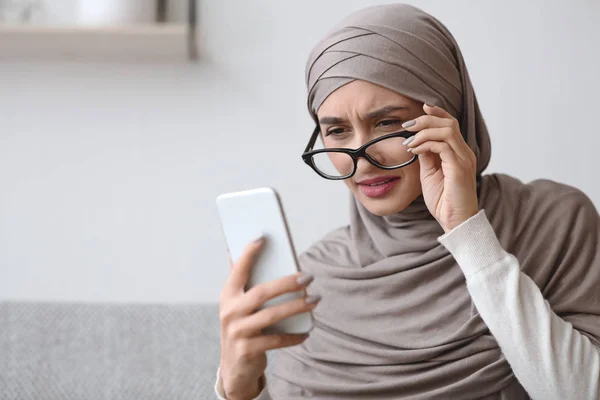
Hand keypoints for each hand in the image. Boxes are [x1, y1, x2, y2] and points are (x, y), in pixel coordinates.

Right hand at [218, 238, 318, 399]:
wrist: (234, 369)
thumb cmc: (243, 328)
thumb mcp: (239, 306)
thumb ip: (246, 284)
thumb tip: (256, 252)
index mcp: (227, 296)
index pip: (237, 270)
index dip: (248, 254)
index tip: (262, 238)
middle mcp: (230, 312)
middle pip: (262, 293)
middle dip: (287, 283)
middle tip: (308, 277)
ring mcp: (237, 332)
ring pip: (272, 315)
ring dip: (297, 307)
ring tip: (315, 300)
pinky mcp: (247, 350)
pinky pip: (276, 340)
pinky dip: (294, 336)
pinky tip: (307, 332)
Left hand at [403, 104, 478, 232]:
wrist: (455, 221)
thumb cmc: (443, 200)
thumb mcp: (430, 173)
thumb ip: (427, 156)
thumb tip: (416, 141)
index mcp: (459, 153)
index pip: (450, 125)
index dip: (436, 114)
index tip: (419, 109)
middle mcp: (465, 153)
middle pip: (449, 123)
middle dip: (425, 120)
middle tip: (407, 126)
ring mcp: (464, 159)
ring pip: (447, 131)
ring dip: (424, 132)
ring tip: (408, 141)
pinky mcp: (460, 167)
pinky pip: (443, 146)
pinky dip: (426, 144)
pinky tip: (414, 150)